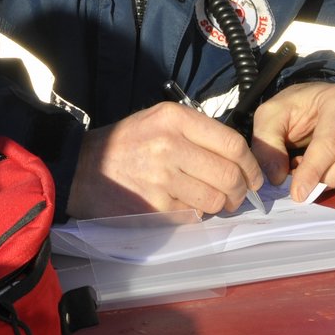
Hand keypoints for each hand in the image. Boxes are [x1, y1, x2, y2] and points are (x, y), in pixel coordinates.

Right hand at [67, 102, 263, 217]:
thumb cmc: (125, 144)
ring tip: (214, 204)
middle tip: (238, 196)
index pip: (232, 143)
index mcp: (175, 119)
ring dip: (221, 206)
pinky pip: (192, 215)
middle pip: (229, 174)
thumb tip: (237, 157)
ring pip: (215, 199)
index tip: (253, 176)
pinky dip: (195, 215)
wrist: (80, 169)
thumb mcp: (157, 120)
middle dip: (241, 191)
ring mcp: (162, 178)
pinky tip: (185, 207)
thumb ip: (195, 132)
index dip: (250, 164)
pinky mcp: (155, 206)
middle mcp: (170, 145)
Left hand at [250, 81, 334, 203]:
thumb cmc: (296, 110)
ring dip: (332, 185)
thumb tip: (277, 178)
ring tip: (316, 168)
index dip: (313, 172)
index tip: (297, 194)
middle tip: (302, 176)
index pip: (331, 143)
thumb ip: (268, 144)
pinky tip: (333, 175)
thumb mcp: (271, 116)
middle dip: (322, 181)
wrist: (319, 105)